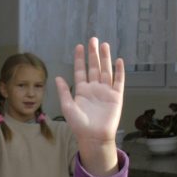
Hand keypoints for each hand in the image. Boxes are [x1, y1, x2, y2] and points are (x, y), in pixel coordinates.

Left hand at [55, 37, 123, 175]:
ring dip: (105, 58)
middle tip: (93, 39)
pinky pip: (118, 81)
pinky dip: (119, 71)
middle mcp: (94, 89)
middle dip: (93, 54)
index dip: (80, 59)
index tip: (79, 46)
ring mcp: (105, 91)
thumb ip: (63, 92)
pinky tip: (118, 60)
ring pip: (105, 71)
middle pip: (94, 67)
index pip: (80, 71)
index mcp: (81, 91)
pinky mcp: (116, 96)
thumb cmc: (79, 124)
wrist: (93, 137)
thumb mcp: (67, 107)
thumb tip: (57, 77)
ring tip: (104, 45)